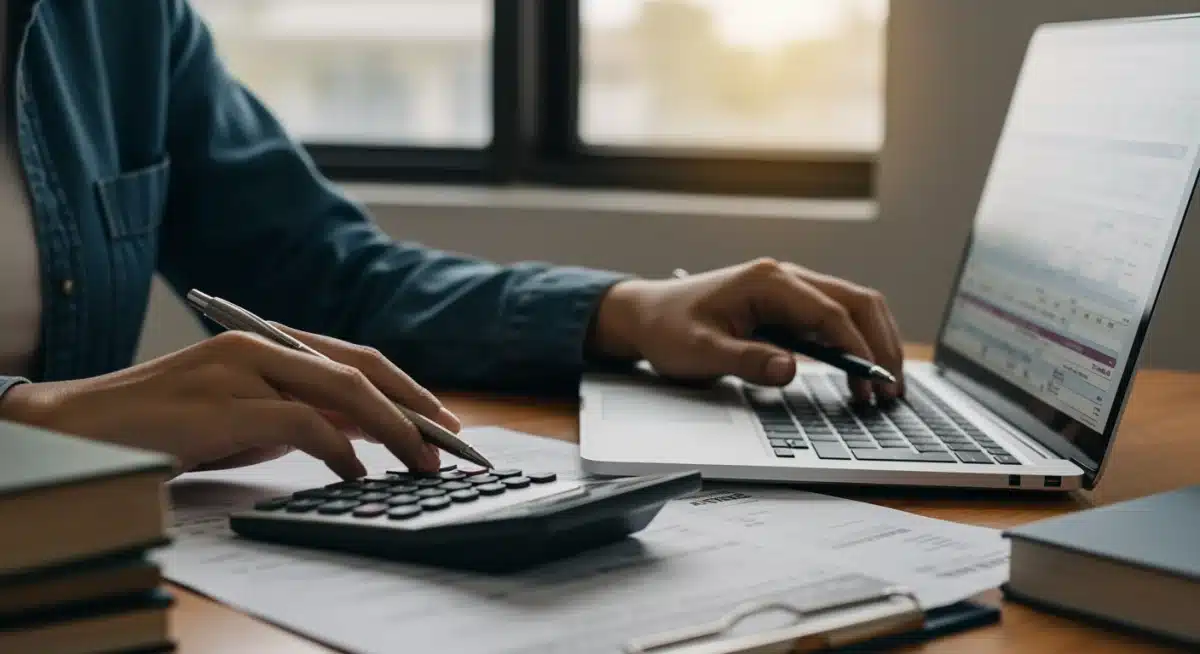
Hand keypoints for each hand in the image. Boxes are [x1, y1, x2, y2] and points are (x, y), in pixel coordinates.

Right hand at [0, 328, 460, 478]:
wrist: (83, 428)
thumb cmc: (170, 425)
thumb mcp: (249, 417)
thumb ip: (303, 414)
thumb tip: (366, 432)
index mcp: (269, 341)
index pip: (354, 358)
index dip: (405, 386)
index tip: (440, 419)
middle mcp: (260, 344)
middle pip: (359, 369)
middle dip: (413, 405)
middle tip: (450, 440)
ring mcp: (241, 369)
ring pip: (341, 391)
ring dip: (391, 430)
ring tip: (420, 461)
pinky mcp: (222, 404)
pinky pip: (301, 423)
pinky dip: (338, 448)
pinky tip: (356, 471)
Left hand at [591, 258, 903, 400]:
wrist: (645, 315)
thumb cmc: (668, 329)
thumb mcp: (700, 352)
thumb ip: (747, 361)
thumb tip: (790, 370)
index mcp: (768, 281)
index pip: (830, 313)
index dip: (858, 349)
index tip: (874, 382)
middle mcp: (784, 277)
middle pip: (856, 301)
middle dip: (881, 343)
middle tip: (893, 388)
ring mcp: (788, 288)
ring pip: (851, 306)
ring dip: (874, 340)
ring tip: (885, 384)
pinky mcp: (787, 304)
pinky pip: (834, 316)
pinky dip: (855, 340)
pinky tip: (860, 370)